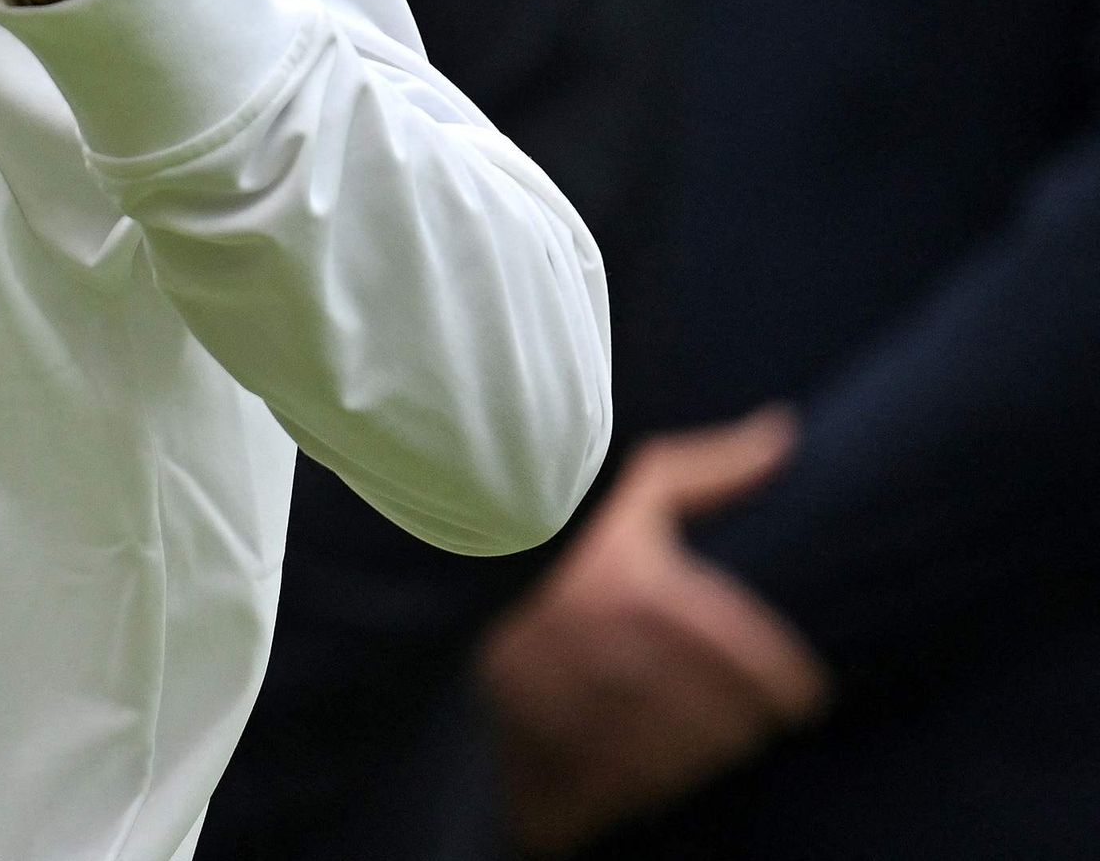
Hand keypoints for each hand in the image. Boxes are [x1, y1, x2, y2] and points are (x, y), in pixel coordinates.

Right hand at [478, 408, 830, 852]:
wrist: (429, 543)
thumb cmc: (541, 504)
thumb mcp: (625, 480)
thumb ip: (712, 469)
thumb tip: (786, 431)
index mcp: (646, 593)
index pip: (758, 670)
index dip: (787, 687)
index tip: (795, 694)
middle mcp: (609, 654)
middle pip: (725, 729)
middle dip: (738, 722)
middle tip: (737, 713)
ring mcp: (565, 704)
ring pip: (675, 766)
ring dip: (689, 756)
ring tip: (683, 731)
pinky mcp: (524, 738)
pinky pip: (609, 791)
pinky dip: (628, 785)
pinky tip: (630, 759)